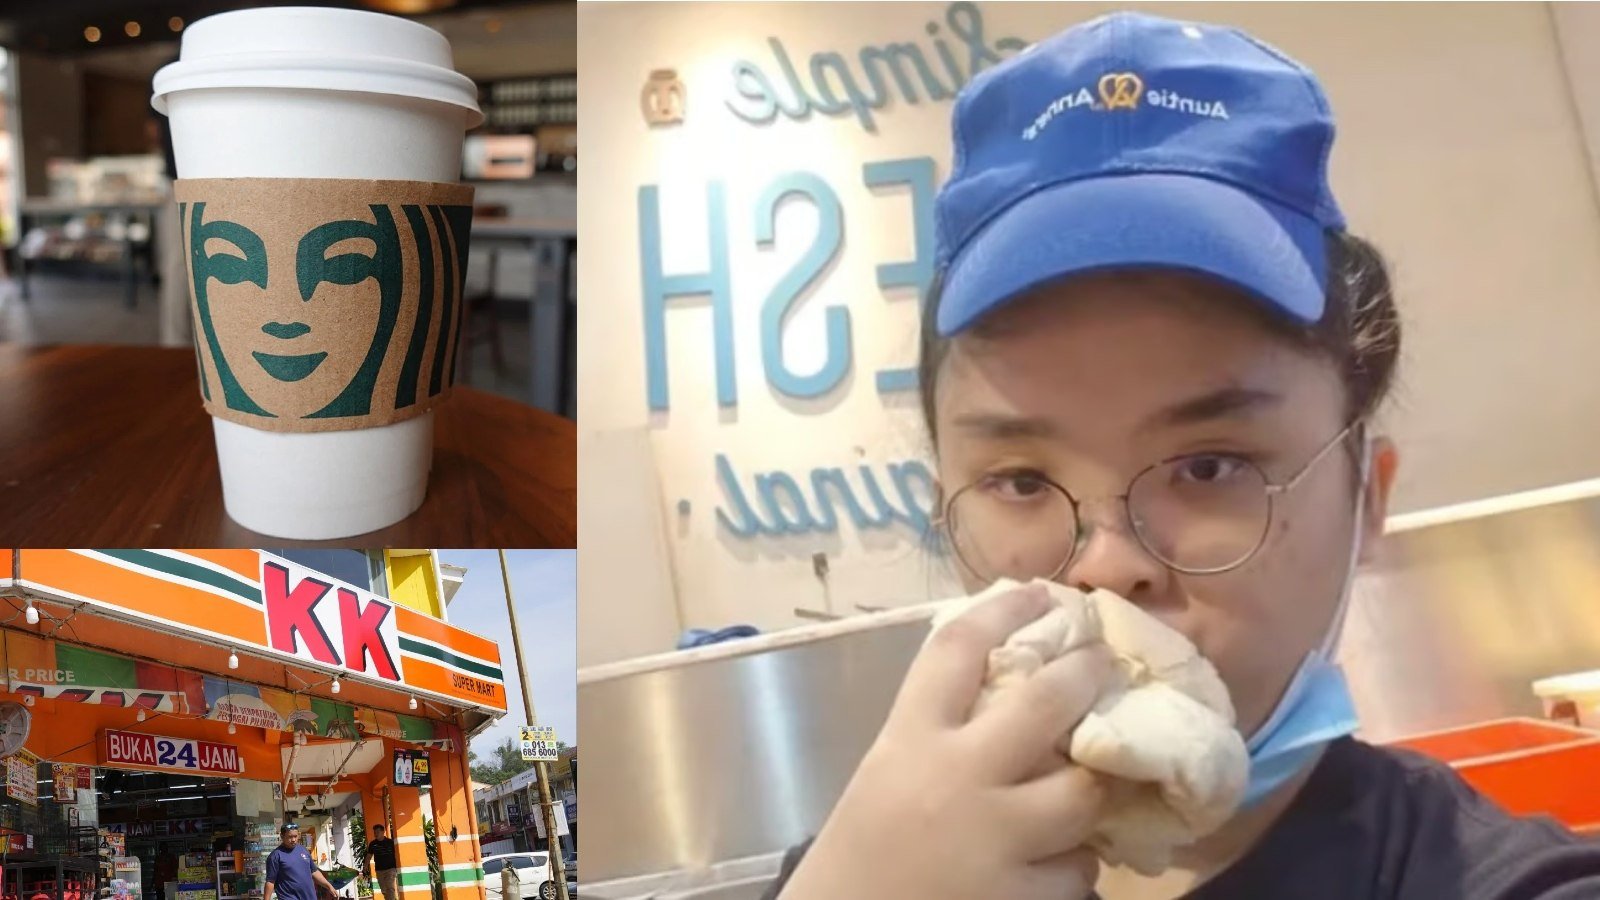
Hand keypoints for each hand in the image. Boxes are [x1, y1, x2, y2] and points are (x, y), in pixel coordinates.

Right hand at [779, 583, 1112, 899]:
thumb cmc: (862, 846)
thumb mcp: (888, 769)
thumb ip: (939, 728)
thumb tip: (1012, 680)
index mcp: (910, 737)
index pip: (958, 649)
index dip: (1006, 611)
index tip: (1042, 594)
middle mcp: (955, 778)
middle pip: (1046, 703)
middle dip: (1087, 674)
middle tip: (1104, 663)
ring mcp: (993, 840)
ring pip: (1081, 793)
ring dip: (1091, 789)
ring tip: (1090, 786)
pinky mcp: (1019, 898)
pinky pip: (1079, 869)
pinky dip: (1074, 864)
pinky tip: (1057, 863)